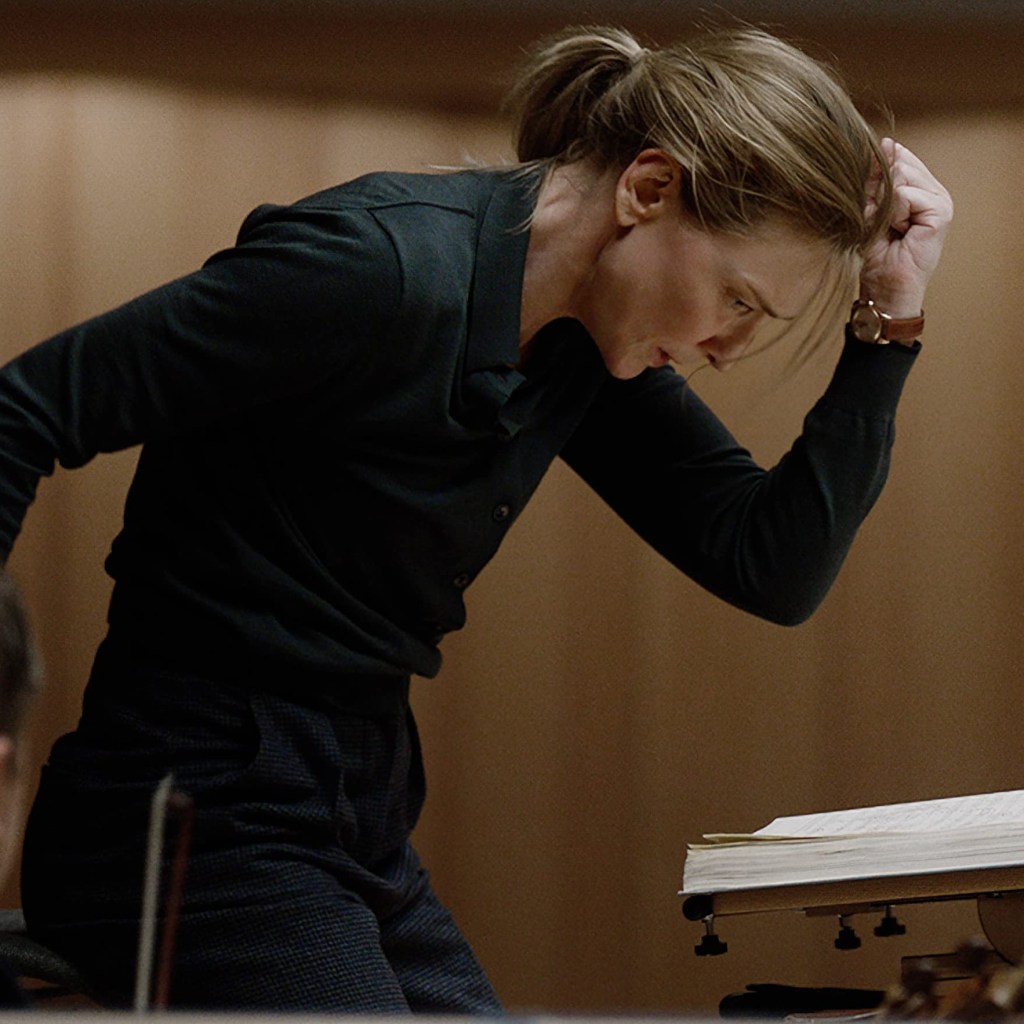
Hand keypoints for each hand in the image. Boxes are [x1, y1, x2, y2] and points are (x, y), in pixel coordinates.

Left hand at [860, 138, 952, 318]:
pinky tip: (898, 232)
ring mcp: (940, 200)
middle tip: (882, 224)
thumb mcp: (870, 210)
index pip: (899, 159)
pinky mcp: (941, 212)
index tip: (870, 205)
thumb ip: (876, 180)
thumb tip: (885, 143)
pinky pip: (904, 194)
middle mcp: (933, 191)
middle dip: (879, 195)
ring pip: (901, 177)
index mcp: (919, 189)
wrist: (883, 288)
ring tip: (890, 229)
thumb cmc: (874, 255)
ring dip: (884, 206)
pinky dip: (892, 214)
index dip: (877, 176)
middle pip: (898, 165)